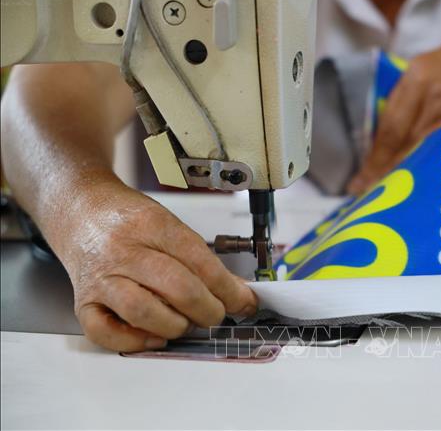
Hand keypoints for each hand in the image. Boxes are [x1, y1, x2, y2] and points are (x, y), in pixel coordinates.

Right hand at [60, 180, 256, 351]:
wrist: (82, 212)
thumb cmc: (129, 221)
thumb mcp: (171, 226)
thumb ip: (202, 260)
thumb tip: (237, 293)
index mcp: (152, 226)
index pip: (200, 262)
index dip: (228, 289)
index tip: (245, 302)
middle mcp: (124, 251)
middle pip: (177, 287)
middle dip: (208, 309)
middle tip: (216, 314)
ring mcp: (101, 278)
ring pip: (143, 311)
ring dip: (175, 325)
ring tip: (186, 322)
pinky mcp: (84, 302)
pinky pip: (105, 332)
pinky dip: (135, 341)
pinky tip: (154, 335)